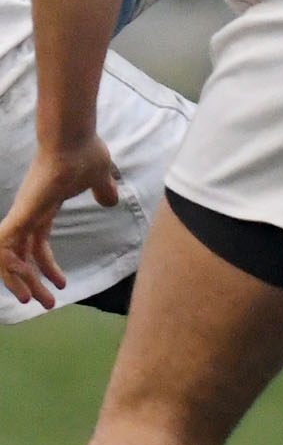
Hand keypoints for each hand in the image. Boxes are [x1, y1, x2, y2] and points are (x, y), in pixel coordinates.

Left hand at [0, 135, 117, 308]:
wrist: (73, 139)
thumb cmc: (85, 153)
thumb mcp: (100, 178)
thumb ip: (103, 190)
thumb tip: (109, 200)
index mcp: (44, 209)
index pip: (38, 245)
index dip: (46, 267)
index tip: (61, 285)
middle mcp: (29, 215)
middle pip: (23, 257)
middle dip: (32, 282)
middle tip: (45, 304)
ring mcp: (23, 215)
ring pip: (10, 258)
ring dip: (19, 281)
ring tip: (34, 300)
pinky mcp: (21, 214)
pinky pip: (4, 246)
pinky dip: (8, 265)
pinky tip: (20, 280)